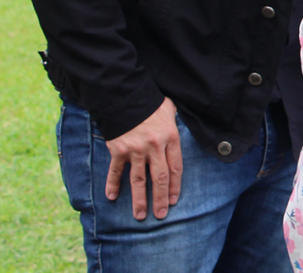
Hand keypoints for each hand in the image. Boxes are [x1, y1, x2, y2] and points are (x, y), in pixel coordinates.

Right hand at [105, 97, 182, 219]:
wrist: (125, 95)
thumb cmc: (151, 102)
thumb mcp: (171, 111)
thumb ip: (175, 126)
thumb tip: (180, 133)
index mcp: (170, 138)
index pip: (175, 168)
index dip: (174, 187)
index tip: (172, 201)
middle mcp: (154, 147)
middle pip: (159, 178)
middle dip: (159, 199)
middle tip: (160, 215)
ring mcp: (135, 149)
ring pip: (137, 180)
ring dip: (139, 199)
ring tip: (140, 215)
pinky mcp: (118, 149)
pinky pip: (115, 171)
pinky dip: (112, 184)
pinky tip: (112, 197)